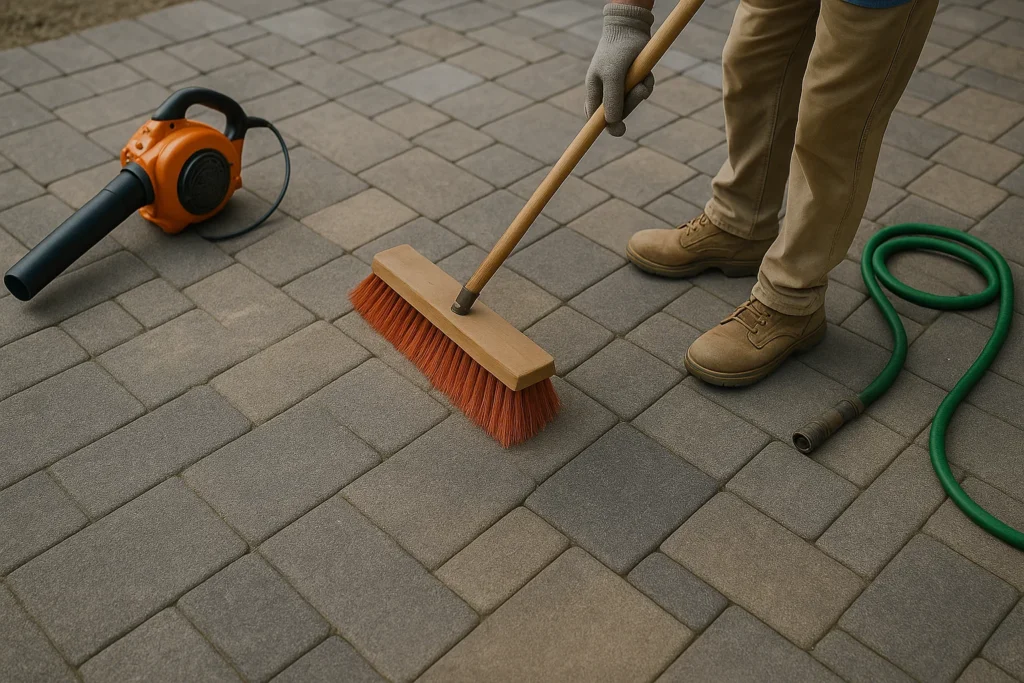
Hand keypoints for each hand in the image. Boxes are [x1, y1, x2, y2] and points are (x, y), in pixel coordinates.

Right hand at [585, 3, 655, 136]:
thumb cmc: (617, 50)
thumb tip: (612, 123)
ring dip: (641, 92)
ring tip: (644, 77)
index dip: (606, 127)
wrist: (631, 27)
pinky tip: (647, 74)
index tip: (620, 131)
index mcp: (595, 91)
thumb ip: (612, 99)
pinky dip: (648, 84)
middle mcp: (606, 90)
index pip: (596, 117)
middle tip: (640, 91)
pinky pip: (642, 91)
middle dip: (632, 103)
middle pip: (618, 113)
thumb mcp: (613, 75)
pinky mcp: (633, 79)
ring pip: (633, 102)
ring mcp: (620, 85)